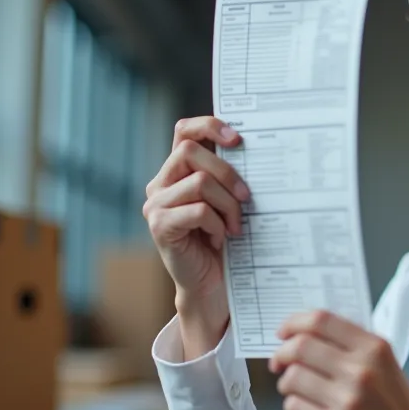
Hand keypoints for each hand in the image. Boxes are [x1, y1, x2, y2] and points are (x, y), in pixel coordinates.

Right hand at [144, 116, 250, 354]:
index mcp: (176, 171)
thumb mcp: (226, 200)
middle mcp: (160, 183)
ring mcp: (155, 205)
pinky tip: (221, 239)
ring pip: (199, 182)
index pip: (183, 130)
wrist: (210, 283)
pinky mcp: (160, 226)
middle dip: (227, 172)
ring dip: (227, 204)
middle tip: (247, 198)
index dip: (209, 126)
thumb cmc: (223, 239)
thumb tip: (253, 149)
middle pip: (190, 152)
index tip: (238, 140)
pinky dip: (217, 224)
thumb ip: (226, 176)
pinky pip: (197, 211)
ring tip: (235, 226)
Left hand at [269, 310, 408, 409]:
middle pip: (299, 347)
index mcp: (374, 349)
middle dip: (281, 354)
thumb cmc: (395, 404)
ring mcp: (346, 402)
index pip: (321, 321)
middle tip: (279, 363)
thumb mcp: (384, 362)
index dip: (294, 323)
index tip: (284, 333)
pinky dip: (294, 406)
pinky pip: (294, 408)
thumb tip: (302, 334)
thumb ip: (350, 344)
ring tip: (299, 390)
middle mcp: (361, 371)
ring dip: (287, 383)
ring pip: (292, 378)